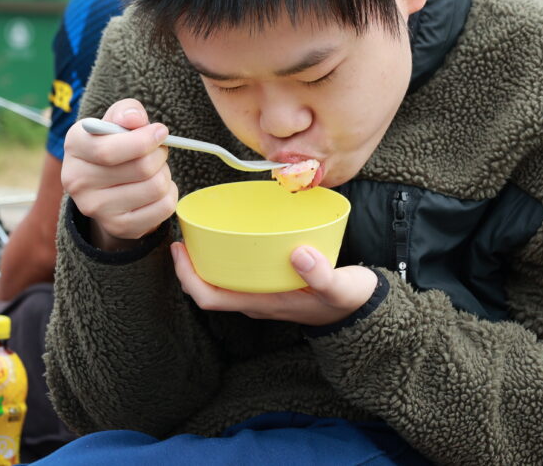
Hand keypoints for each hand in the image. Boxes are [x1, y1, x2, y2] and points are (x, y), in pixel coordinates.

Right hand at [61, 99, 176, 244]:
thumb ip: (126, 112)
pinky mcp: (118, 227)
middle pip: (140, 168)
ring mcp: (96, 208)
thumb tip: (135, 119)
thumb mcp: (117, 120)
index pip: (108, 150)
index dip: (143, 140)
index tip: (161, 132)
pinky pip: (164, 207)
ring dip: (165, 174)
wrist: (106, 186)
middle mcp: (77, 181)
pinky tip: (156, 189)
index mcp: (74, 146)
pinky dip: (169, 193)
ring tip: (155, 170)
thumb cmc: (115, 143)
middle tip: (159, 151)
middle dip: (159, 155)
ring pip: (155, 187)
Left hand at [170, 242, 378, 326]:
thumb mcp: (342, 287)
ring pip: (222, 280)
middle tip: (184, 234)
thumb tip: (299, 254)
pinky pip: (238, 273)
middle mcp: (257, 300)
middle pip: (208, 288)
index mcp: (264, 303)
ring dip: (206, 260)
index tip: (179, 249)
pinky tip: (232, 235)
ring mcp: (262, 293)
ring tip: (201, 232)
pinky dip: (228, 256)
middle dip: (190, 265)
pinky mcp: (271, 284)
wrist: (363, 311)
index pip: (210, 297)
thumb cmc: (349, 300)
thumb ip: (323, 274)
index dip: (187, 276)